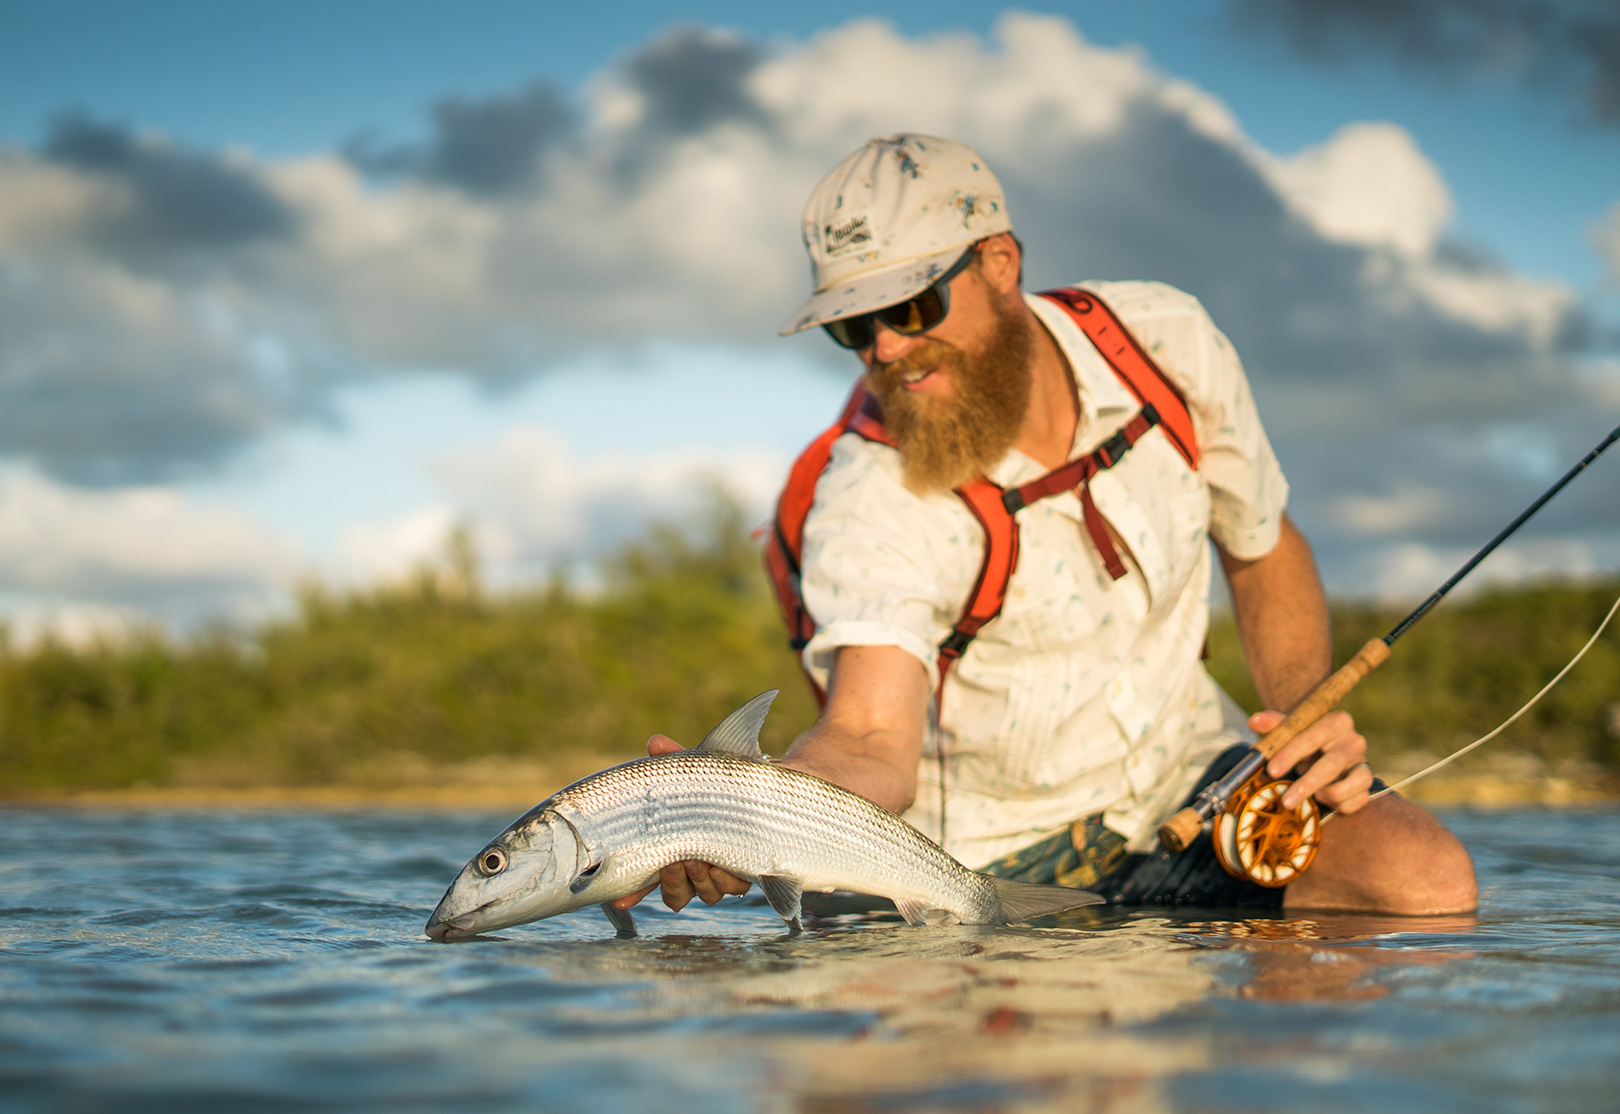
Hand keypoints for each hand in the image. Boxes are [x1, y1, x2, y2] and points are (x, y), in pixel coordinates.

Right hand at [610, 734, 752, 913]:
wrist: (770, 782)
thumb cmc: (726, 777)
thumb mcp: (699, 767)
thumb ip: (676, 758)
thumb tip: (655, 743)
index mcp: (677, 848)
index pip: (648, 878)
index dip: (633, 893)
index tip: (620, 901)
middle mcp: (697, 867)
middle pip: (676, 894)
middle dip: (671, 882)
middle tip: (673, 862)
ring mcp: (723, 872)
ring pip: (705, 894)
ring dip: (698, 881)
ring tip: (697, 861)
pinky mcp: (750, 872)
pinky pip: (734, 887)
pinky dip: (726, 879)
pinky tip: (722, 866)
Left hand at [1252, 709, 1374, 814]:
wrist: (1323, 751)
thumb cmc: (1302, 741)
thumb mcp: (1288, 730)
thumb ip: (1273, 725)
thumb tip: (1254, 721)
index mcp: (1337, 722)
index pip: (1314, 736)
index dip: (1291, 754)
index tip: (1272, 770)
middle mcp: (1354, 741)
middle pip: (1331, 765)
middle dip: (1306, 785)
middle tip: (1286, 800)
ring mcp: (1363, 763)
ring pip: (1346, 786)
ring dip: (1324, 794)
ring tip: (1311, 793)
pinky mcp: (1367, 784)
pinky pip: (1355, 802)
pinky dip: (1337, 805)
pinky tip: (1325, 797)